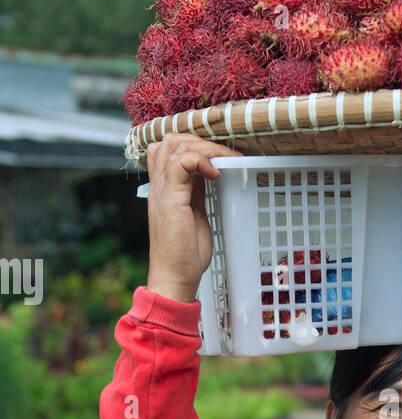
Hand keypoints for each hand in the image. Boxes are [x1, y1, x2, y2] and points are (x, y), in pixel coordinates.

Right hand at [144, 133, 241, 302]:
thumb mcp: (193, 214)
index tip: (219, 157)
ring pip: (175, 145)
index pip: (168, 148)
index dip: (193, 144)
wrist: (174, 278)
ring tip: (225, 161)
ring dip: (205, 148)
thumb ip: (196, 192)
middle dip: (202, 141)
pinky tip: (216, 174)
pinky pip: (182, 162)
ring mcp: (163, 191)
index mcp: (163, 188)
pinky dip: (202, 161)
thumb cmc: (185, 254)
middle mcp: (159, 185)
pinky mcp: (171, 199)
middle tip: (226, 156)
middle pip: (170, 140)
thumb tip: (208, 173)